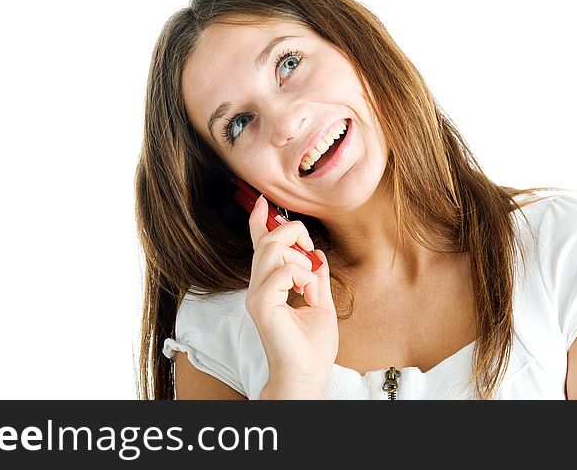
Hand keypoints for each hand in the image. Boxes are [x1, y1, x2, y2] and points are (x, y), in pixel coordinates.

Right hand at [245, 195, 338, 398]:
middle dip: (294, 235)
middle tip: (312, 256)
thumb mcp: (319, 301)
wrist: (307, 374)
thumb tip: (316, 253)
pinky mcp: (262, 304)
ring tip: (310, 285)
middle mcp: (257, 287)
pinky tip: (308, 297)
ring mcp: (257, 295)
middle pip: (268, 240)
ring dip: (301, 261)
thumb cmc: (312, 345)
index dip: (259, 221)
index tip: (261, 202)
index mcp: (268, 285)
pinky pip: (283, 271)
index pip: (259, 245)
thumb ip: (315, 276)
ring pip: (273, 249)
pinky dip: (303, 278)